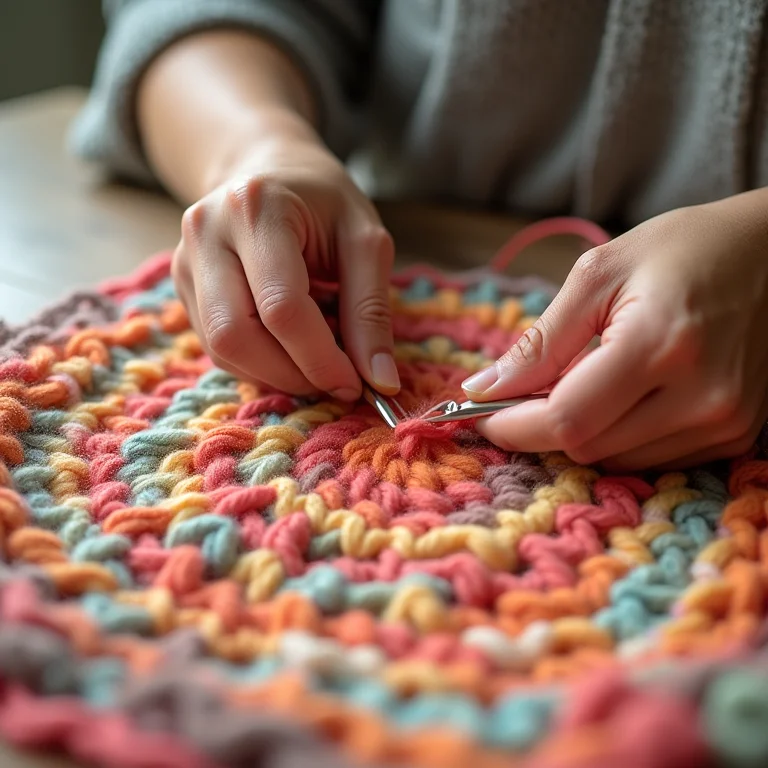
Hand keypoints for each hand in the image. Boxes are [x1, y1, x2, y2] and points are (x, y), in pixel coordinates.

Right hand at [171, 135, 398, 400]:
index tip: (356, 384)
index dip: (320, 359)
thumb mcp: (365, 241)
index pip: (282, 307)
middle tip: (334, 382)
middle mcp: (205, 232)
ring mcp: (183, 261)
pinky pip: (215, 348)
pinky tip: (288, 352)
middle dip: (291, 375)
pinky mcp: (181, 286)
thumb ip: (372, 311)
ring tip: (315, 365)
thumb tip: (381, 384)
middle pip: (235, 335)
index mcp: (256, 209)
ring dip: (274, 375)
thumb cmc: (325, 204)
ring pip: (220, 349)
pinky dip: (258, 365)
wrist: (269, 169)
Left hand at [464, 190, 767, 469]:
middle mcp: (701, 396)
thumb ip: (540, 341)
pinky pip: (652, 459)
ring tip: (578, 383)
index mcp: (661, 344)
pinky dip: (619, 436)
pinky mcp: (737, 434)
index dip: (514, 425)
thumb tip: (484, 389)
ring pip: (616, 460)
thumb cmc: (685, 248)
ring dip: (581, 432)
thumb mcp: (599, 274)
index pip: (567, 419)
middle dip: (541, 427)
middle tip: (524, 392)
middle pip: (587, 448)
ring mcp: (725, 422)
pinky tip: (618, 397)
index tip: (481, 415)